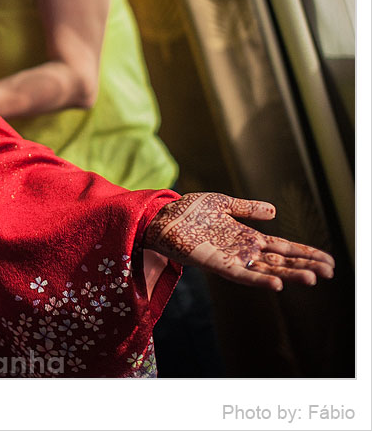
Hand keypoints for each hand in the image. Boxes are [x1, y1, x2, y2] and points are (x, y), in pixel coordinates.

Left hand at [144, 192, 334, 290]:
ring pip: (266, 271)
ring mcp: (230, 258)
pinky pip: (241, 275)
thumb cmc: (187, 210)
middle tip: (330, 272)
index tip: (329, 261)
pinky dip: (259, 281)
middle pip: (280, 261)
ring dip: (288, 275)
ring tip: (312, 279)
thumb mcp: (222, 203)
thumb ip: (247, 208)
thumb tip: (274, 211)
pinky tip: (277, 284)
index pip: (283, 247)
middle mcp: (242, 250)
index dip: (304, 253)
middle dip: (305, 266)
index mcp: (246, 236)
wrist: (159, 216)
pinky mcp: (214, 264)